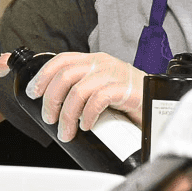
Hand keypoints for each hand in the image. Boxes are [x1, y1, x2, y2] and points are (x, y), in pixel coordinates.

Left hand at [24, 52, 143, 139]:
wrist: (158, 104)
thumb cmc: (127, 100)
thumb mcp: (100, 88)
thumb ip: (80, 89)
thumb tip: (53, 105)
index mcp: (93, 61)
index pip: (62, 60)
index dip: (43, 75)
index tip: (33, 93)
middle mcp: (102, 64)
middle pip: (65, 76)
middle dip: (51, 100)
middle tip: (50, 119)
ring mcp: (114, 75)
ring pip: (78, 91)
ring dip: (67, 114)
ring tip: (66, 131)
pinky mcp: (125, 90)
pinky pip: (98, 100)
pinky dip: (88, 116)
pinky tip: (87, 126)